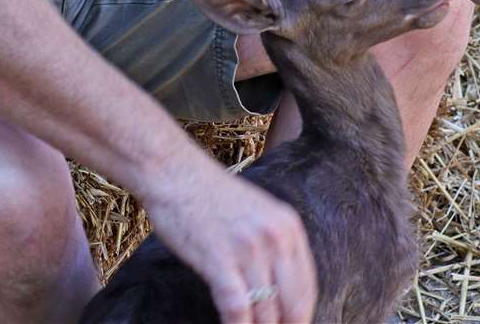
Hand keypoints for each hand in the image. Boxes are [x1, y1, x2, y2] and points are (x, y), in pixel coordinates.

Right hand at [141, 160, 316, 323]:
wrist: (172, 171)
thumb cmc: (208, 194)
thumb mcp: (256, 212)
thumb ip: (273, 245)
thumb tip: (280, 291)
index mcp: (288, 225)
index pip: (306, 288)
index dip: (301, 317)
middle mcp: (275, 237)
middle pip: (291, 305)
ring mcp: (248, 249)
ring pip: (265, 313)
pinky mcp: (220, 259)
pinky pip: (237, 309)